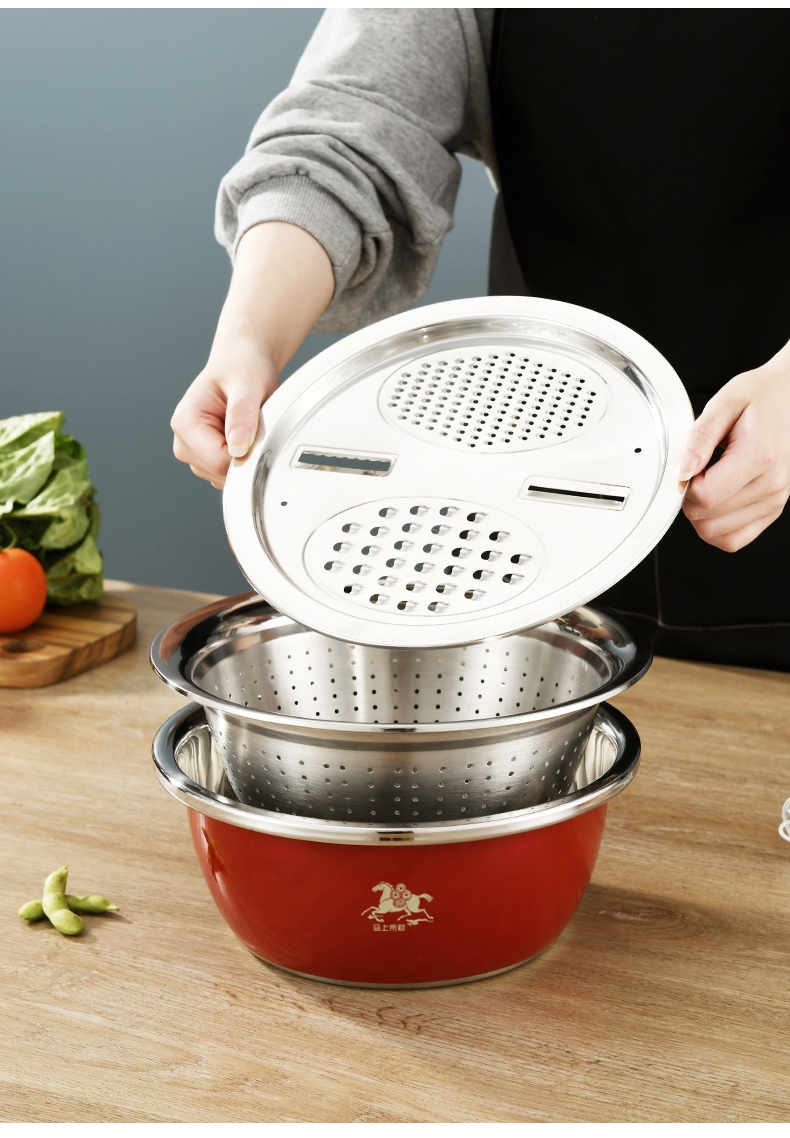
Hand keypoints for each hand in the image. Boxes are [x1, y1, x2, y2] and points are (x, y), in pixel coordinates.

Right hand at [171, 339, 277, 488]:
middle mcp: (184, 442)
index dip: (244, 454)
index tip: (256, 434)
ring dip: (245, 456)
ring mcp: (195, 454)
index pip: (218, 462)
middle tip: (251, 425)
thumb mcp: (246, 385)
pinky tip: (243, 436)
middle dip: (245, 455)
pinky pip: (231, 475)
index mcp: (185, 423)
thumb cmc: (240, 368)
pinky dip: (243, 459)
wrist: (241, 363)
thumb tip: (238, 446)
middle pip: (221, 473)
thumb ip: (242, 414)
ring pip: (227, 477)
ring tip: (245, 427)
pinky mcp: (208, 460)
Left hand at [677, 339, 789, 551]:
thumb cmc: (763, 396)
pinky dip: (716, 527)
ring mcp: (776, 500)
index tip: (690, 466)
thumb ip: (699, 439)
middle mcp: (772, 484)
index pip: (706, 496)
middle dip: (690, 499)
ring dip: (702, 514)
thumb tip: (681, 473)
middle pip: (707, 519)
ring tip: (710, 482)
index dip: (686, 484)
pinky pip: (734, 540)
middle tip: (699, 471)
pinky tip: (716, 502)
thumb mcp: (724, 404)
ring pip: (716, 534)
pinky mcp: (774, 509)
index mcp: (760, 456)